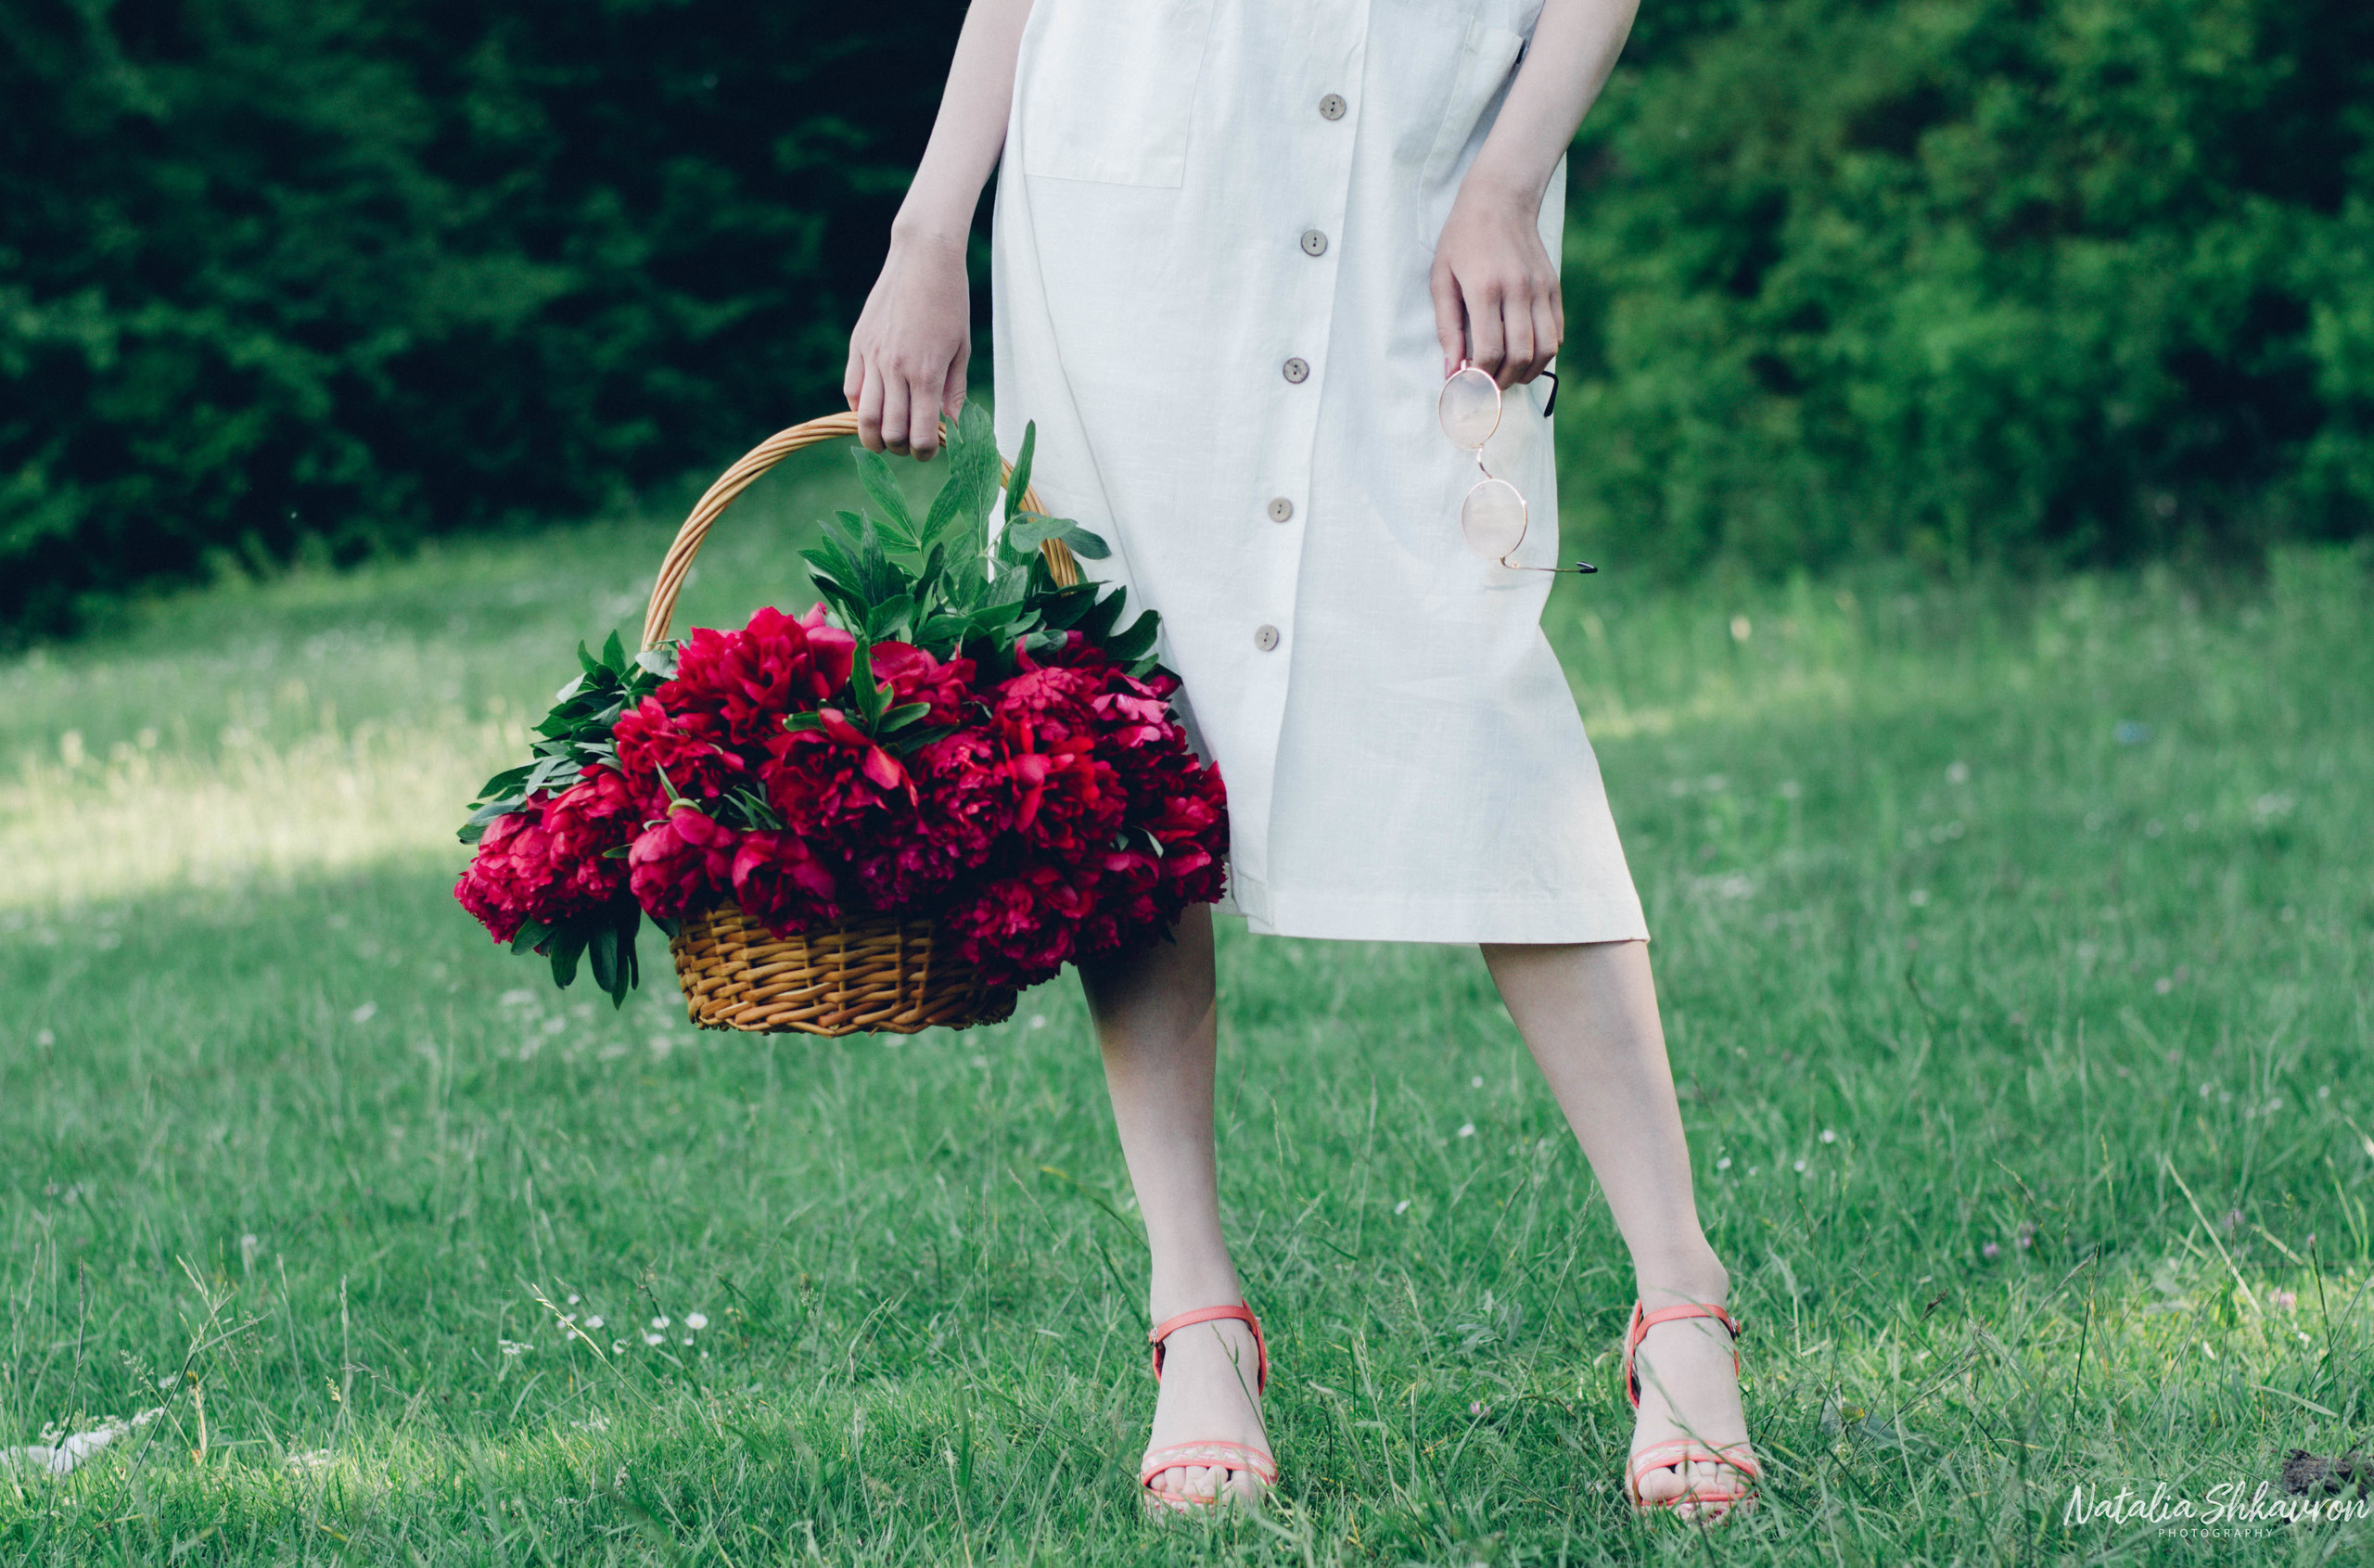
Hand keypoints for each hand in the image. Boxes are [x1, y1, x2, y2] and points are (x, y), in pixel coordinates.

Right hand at [843, 231, 971, 457]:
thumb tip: (952, 425)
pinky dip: (859, 408)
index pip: (921, 432)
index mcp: (927, 373)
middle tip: (908, 447)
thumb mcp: (961, 348)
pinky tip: (872, 410)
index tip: (930, 450)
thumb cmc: (950, 302)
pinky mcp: (858, 345)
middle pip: (890, 431)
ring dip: (874, 437)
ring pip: (864, 416)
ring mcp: (873, 357)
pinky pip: (852, 389)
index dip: (925, 451)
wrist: (923, 259)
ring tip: (885, 440)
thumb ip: (954, 390)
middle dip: (900, 449)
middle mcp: (896, 369)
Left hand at [1429, 179, 1562, 388]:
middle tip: (1487, 387)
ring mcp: (1540, 289)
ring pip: (1545, 349)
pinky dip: (1544, 353)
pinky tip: (1524, 355)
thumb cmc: (1462, 239)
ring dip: (1526, 372)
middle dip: (1502, 381)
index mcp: (1485, 289)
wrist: (1500, 199)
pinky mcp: (1554, 287)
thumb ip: (1447, 326)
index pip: (1490, 351)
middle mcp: (1518, 290)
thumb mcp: (1441, 279)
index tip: (1469, 384)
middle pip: (1520, 355)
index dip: (1480, 377)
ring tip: (1507, 376)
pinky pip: (1556, 332)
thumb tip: (1451, 371)